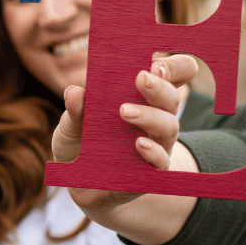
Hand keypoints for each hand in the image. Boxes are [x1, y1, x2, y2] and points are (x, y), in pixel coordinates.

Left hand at [53, 54, 197, 220]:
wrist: (78, 181)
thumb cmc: (81, 142)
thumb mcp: (72, 124)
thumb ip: (75, 109)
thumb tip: (74, 92)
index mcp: (141, 97)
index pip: (173, 75)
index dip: (173, 66)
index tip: (156, 63)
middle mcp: (156, 117)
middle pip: (172, 97)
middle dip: (159, 86)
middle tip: (142, 78)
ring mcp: (157, 144)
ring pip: (170, 126)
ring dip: (151, 116)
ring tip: (124, 112)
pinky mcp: (151, 170)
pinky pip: (162, 161)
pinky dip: (152, 151)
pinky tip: (139, 144)